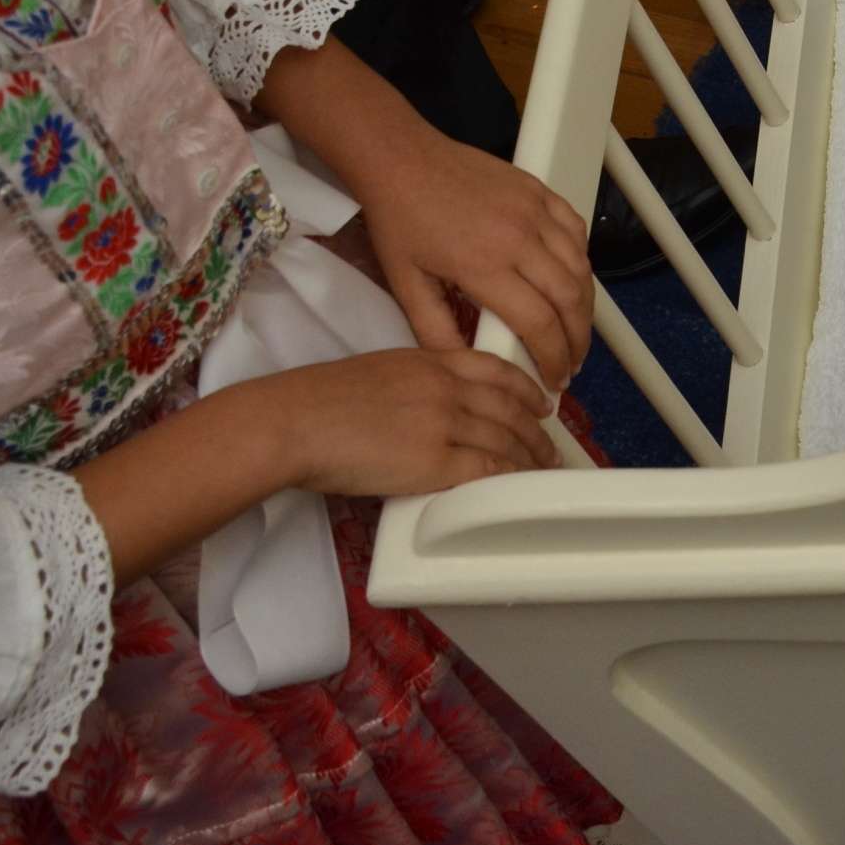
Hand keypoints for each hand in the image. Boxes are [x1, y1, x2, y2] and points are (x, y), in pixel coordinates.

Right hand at [251, 348, 558, 495]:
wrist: (293, 422)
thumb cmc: (317, 402)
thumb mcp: (378, 372)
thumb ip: (413, 384)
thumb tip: (428, 408)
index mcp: (429, 361)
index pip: (494, 369)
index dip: (525, 387)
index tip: (540, 401)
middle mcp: (445, 387)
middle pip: (508, 406)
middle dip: (536, 429)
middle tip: (551, 444)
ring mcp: (443, 423)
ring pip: (505, 438)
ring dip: (531, 456)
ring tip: (543, 470)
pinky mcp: (434, 461)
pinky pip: (487, 468)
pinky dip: (510, 476)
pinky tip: (519, 484)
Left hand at [355, 135, 593, 386]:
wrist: (401, 160)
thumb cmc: (400, 221)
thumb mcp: (406, 285)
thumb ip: (437, 332)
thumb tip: (470, 367)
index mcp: (485, 266)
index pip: (539, 324)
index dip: (553, 358)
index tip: (553, 380)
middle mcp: (520, 238)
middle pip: (570, 299)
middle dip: (578, 339)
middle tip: (571, 363)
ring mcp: (535, 210)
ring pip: (581, 267)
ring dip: (585, 304)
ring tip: (575, 329)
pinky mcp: (540, 191)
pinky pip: (576, 231)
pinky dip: (581, 260)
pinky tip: (571, 279)